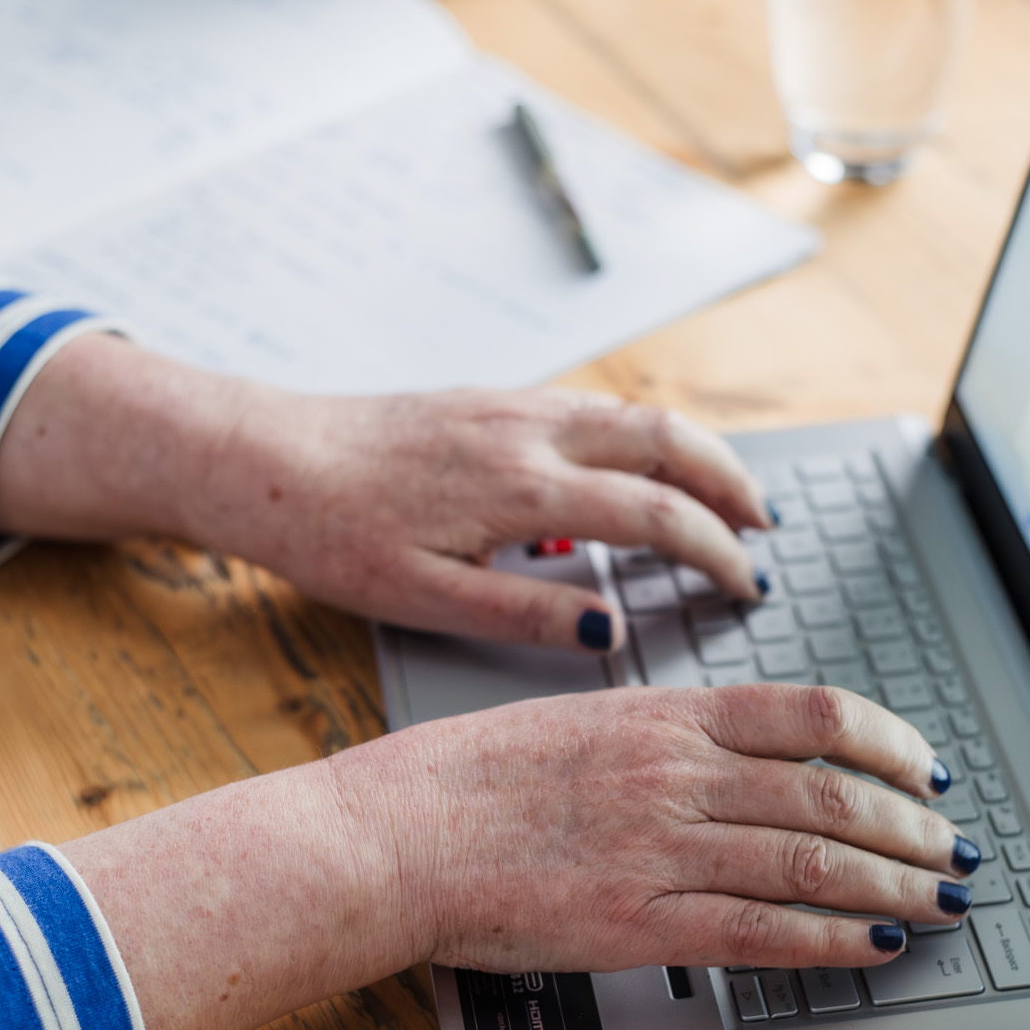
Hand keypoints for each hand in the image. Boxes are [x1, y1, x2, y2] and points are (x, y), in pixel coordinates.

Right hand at [65, 684, 977, 1029]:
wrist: (395, 836)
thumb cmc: (463, 778)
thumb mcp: (574, 719)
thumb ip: (658, 731)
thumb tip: (725, 746)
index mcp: (662, 714)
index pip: (810, 711)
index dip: (887, 740)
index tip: (924, 764)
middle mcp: (678, 775)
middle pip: (831, 790)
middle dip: (910, 824)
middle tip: (952, 846)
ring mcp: (664, 849)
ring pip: (814, 859)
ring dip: (895, 882)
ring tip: (942, 898)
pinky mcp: (642, 923)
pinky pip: (763, 929)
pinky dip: (835, 937)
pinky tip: (879, 945)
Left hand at [218, 384, 768, 650]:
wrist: (262, 460)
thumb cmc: (331, 536)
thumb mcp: (426, 600)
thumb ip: (528, 614)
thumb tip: (612, 631)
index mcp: (522, 487)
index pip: (656, 513)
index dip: (716, 552)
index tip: (747, 588)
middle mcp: (529, 430)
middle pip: (670, 440)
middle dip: (733, 484)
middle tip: (768, 532)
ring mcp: (512, 404)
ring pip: (637, 414)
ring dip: (696, 452)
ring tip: (729, 498)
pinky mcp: (490, 398)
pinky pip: (596, 407)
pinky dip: (646, 436)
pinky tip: (644, 468)